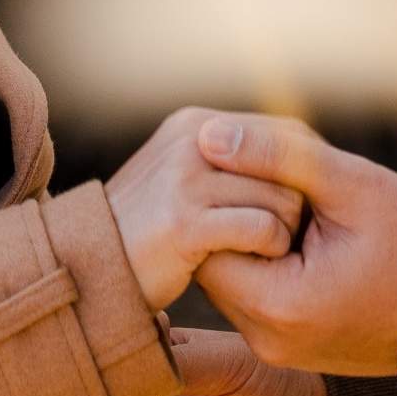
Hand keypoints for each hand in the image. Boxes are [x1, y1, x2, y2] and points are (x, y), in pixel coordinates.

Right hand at [106, 108, 309, 308]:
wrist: (91, 270)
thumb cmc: (150, 232)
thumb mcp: (184, 180)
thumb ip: (229, 162)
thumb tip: (294, 151)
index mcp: (195, 125)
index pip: (284, 134)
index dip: (305, 174)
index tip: (303, 208)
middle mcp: (192, 141)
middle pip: (290, 166)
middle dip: (296, 206)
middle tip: (285, 236)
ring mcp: (185, 179)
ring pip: (281, 199)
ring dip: (285, 232)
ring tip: (266, 250)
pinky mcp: (184, 221)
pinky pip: (262, 228)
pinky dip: (270, 248)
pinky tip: (257, 262)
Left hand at [190, 115, 396, 375]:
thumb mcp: (351, 186)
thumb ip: (277, 157)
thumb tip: (209, 135)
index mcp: (278, 305)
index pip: (207, 238)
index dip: (231, 197)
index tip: (275, 181)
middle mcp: (267, 339)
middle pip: (212, 262)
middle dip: (238, 220)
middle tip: (288, 195)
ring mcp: (276, 350)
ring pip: (231, 280)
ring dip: (253, 244)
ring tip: (302, 220)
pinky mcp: (287, 349)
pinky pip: (254, 299)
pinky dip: (270, 267)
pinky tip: (308, 246)